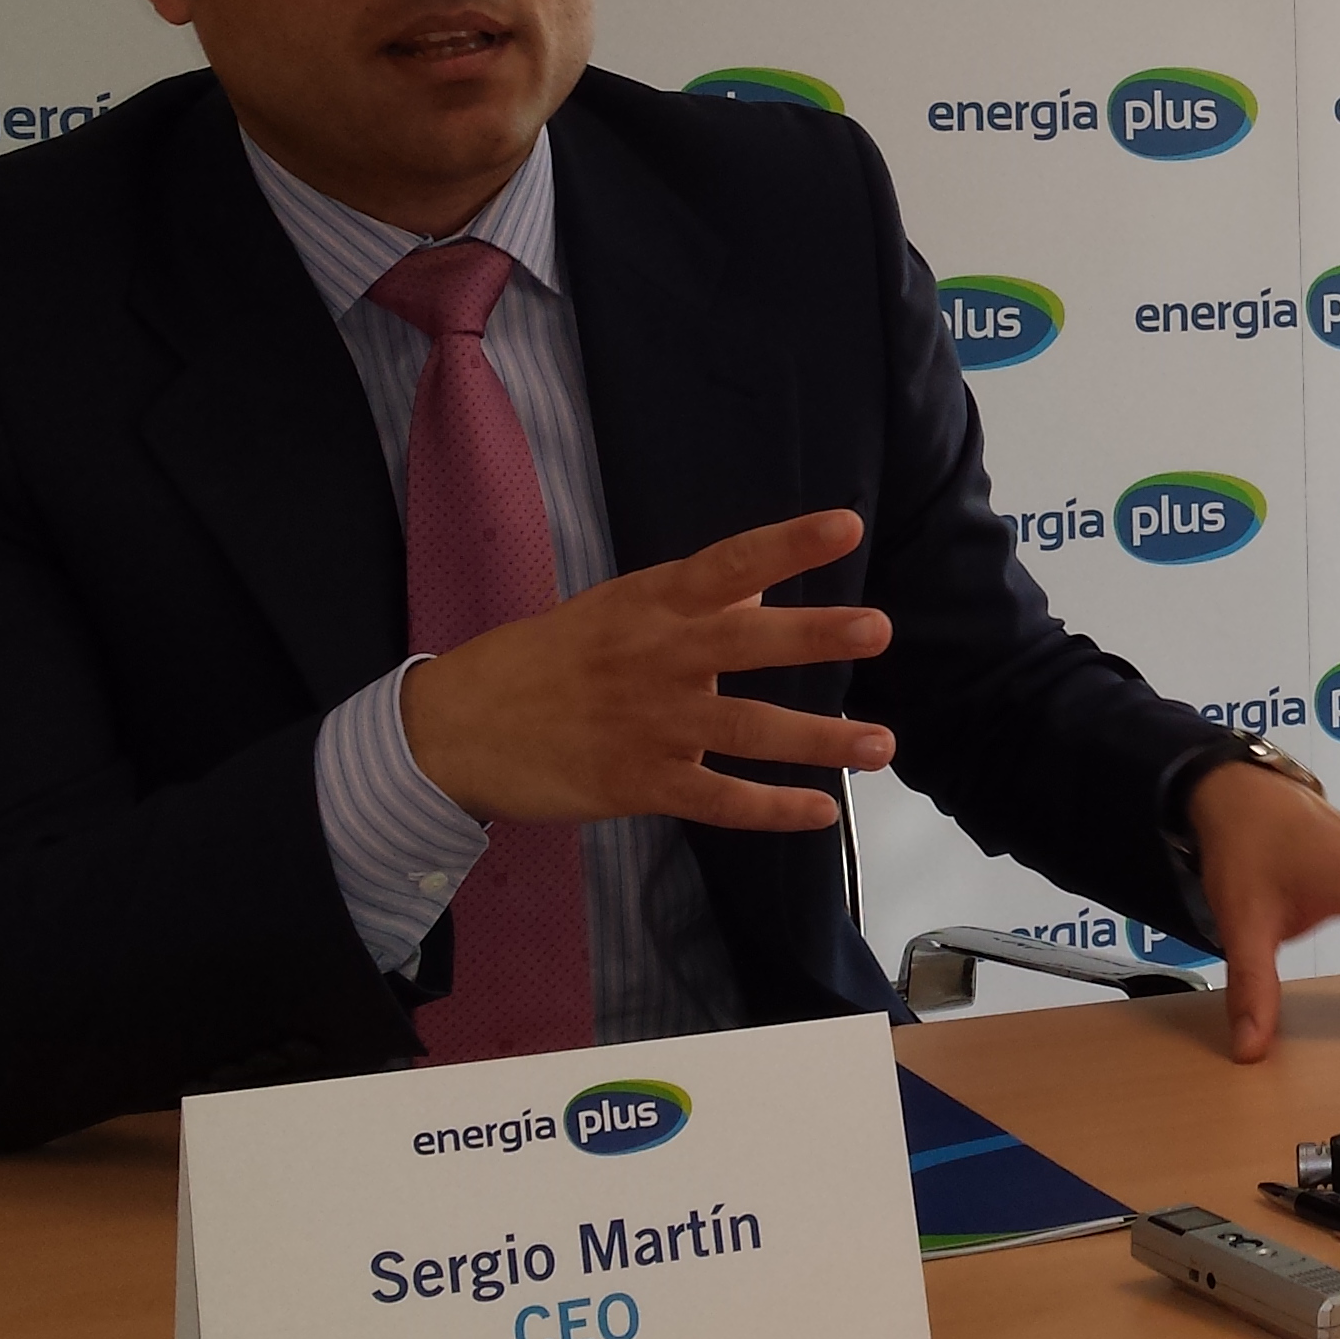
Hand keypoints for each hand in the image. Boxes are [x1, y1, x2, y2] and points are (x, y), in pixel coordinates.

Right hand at [401, 510, 897, 827]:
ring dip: (819, 739)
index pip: (727, 563)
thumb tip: (760, 585)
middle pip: (745, 642)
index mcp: (649, 604)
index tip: (845, 525)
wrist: (458, 727)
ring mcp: (649, 724)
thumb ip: (691, 602)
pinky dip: (770, 809)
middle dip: (814, 635)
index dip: (787, 543)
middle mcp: (656, 658)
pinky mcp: (637, 783)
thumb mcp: (615, 611)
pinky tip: (818, 812)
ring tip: (881, 744)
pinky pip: (717, 800)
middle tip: (879, 628)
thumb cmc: (545, 660)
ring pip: (747, 730)